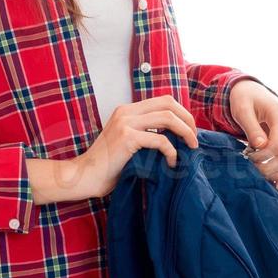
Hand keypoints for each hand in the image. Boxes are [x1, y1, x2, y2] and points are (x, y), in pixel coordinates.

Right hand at [27, 96, 199, 202]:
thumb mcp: (128, 143)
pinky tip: (172, 163)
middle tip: (194, 139)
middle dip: (187, 119)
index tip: (189, 131)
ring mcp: (126, 123)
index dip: (182, 113)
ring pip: (168, 118)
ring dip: (185, 133)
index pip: (163, 100)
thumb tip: (175, 137)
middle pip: (169, 103)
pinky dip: (172, 152)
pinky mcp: (127, 138)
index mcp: (127, 110)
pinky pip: (160, 140)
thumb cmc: (107, 166)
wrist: (83, 176)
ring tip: (190, 149)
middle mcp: (126, 112)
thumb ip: (146, 133)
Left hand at [229, 79, 277, 187]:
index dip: (263, 156)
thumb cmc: (245, 100)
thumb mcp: (242, 109)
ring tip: (265, 178)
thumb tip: (261, 146)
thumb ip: (251, 128)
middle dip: (271, 168)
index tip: (248, 157)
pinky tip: (276, 181)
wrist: (253, 93)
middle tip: (254, 172)